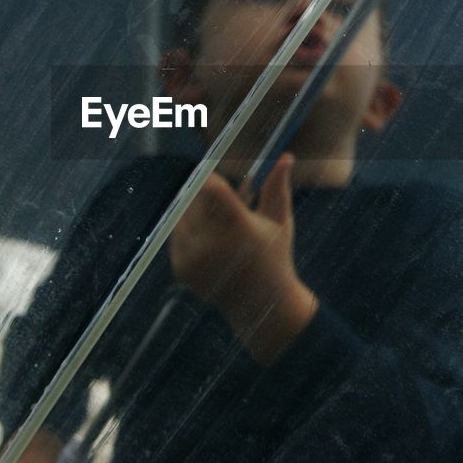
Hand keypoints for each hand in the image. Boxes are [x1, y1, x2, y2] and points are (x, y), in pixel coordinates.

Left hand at [170, 153, 317, 363]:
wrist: (261, 307)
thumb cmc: (274, 256)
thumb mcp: (280, 221)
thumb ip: (277, 187)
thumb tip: (286, 155)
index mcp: (240, 227)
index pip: (211, 188)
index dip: (209, 178)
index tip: (212, 173)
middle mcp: (213, 243)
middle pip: (193, 199)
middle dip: (202, 195)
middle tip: (215, 200)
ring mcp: (194, 258)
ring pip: (181, 216)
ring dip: (193, 212)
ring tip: (215, 225)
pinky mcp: (181, 269)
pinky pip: (176, 237)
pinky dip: (187, 233)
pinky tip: (208, 243)